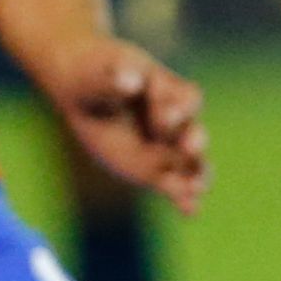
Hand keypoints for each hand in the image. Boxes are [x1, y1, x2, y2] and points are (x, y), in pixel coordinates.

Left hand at [43, 41, 211, 215]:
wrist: (82, 87)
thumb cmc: (94, 71)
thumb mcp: (100, 69)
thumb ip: (117, 77)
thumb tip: (130, 82)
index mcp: (168, 88)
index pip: (185, 99)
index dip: (180, 110)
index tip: (164, 119)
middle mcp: (174, 119)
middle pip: (193, 131)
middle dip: (193, 140)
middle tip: (190, 148)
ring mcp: (165, 145)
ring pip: (191, 162)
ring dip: (197, 174)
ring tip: (197, 187)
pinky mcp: (152, 167)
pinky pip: (174, 184)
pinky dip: (183, 197)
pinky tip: (190, 211)